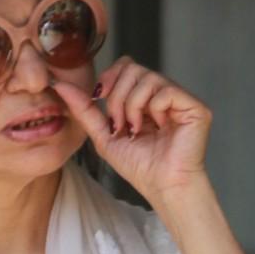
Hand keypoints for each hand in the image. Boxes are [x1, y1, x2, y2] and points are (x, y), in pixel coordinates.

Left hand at [52, 57, 211, 204]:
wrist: (162, 187)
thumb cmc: (138, 167)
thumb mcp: (102, 135)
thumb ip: (84, 109)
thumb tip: (60, 85)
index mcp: (145, 98)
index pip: (126, 66)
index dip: (110, 76)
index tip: (100, 97)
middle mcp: (163, 94)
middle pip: (133, 67)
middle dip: (118, 97)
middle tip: (120, 125)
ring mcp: (180, 99)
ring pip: (147, 77)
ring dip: (132, 106)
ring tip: (136, 130)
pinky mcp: (195, 106)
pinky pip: (165, 90)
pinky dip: (153, 109)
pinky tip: (157, 129)